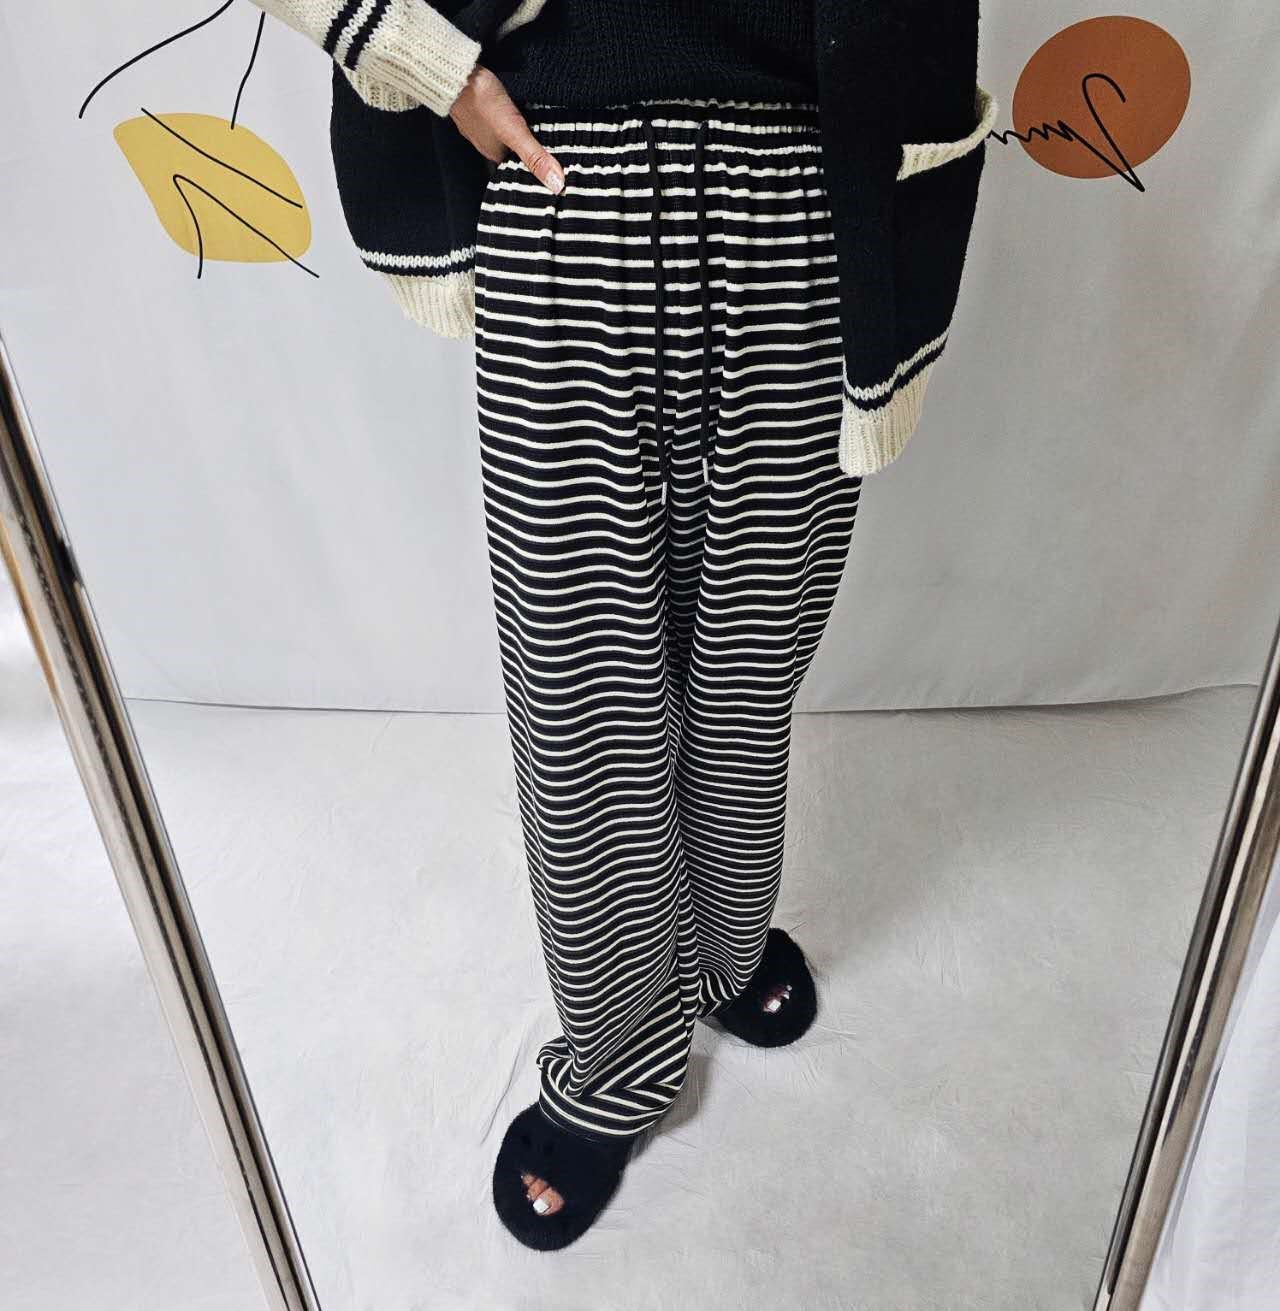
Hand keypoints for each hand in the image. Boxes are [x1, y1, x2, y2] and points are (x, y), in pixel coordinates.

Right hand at [450, 65, 563, 193]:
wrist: (455, 72)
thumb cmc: (483, 101)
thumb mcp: (514, 133)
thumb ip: (535, 157)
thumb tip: (556, 185)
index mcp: (493, 155)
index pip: (518, 168)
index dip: (535, 169)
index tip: (554, 169)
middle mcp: (485, 143)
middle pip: (513, 151)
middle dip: (530, 149)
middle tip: (553, 145)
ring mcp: (479, 123)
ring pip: (506, 133)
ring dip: (520, 131)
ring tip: (541, 128)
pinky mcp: (478, 104)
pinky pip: (498, 116)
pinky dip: (509, 116)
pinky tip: (518, 108)